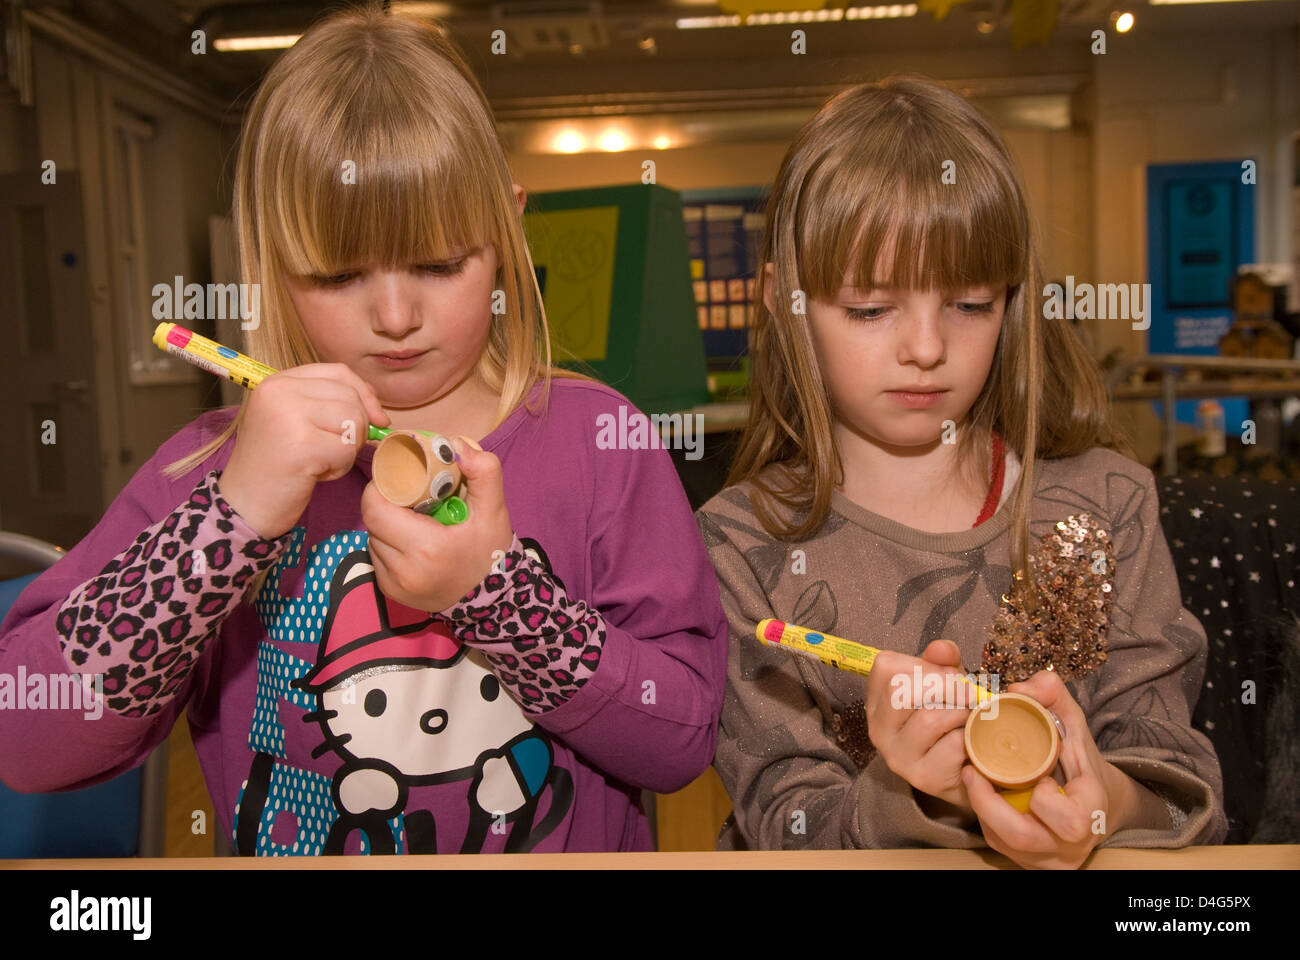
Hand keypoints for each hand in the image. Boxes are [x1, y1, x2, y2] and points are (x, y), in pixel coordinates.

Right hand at [220, 364, 389, 538]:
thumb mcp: (296, 421)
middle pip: (351, 397)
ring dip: (347, 449)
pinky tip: (314, 474)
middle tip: (332, 450)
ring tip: (320, 461)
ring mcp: (288, 416)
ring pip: (354, 422)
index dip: (364, 394)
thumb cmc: (276, 465)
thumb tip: (376, 408)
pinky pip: (346, 450)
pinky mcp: (301, 445)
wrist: (245, 504)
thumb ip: (329, 404)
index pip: (339, 372)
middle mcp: (280, 392)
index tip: (374, 418)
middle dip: (357, 427)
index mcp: (278, 381)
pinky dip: (339, 468)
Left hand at [364, 436, 513, 611]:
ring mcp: (394, 585)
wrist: (493, 601)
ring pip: (372, 539)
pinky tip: (411, 542)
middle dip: (384, 504)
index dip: (380, 488)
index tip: (398, 480)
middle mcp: (404, 570)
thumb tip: (457, 444)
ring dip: (386, 525)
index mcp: (426, 547)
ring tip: (412, 520)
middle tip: (408, 497)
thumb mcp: (494, 510)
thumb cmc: (490, 552)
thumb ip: (483, 472)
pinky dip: (388, 545)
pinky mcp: (391, 593)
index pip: (375, 508)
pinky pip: (377, 557)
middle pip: (371, 522)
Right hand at [865, 640, 981, 814]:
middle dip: (945, 686)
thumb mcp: (946, 682)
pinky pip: (951, 746)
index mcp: (877, 699)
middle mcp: (878, 728)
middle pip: (900, 691)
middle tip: (968, 694)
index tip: (949, 674)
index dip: (925, 665)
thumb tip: (942, 649)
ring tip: (969, 719)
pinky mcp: (923, 777)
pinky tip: (970, 742)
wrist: (969, 770)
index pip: (887, 668)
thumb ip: (943, 660)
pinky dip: (969, 738)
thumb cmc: (951, 719)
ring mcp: (897, 756)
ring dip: (961, 714)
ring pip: (928, 719)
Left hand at [961, 669, 1110, 868]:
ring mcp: (1048, 858)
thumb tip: (1018, 686)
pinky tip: (980, 793)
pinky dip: (984, 817)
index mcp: (1091, 813)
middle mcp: (1070, 846)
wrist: (1094, 801)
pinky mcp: (1028, 862)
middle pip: (1023, 838)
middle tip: (973, 773)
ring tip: (972, 778)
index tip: (1036, 777)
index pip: (1071, 822)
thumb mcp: (1073, 723)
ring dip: (981, 809)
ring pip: (1004, 844)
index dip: (1046, 803)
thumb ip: (1052, 695)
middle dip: (990, 805)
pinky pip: (997, 845)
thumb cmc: (1081, 759)